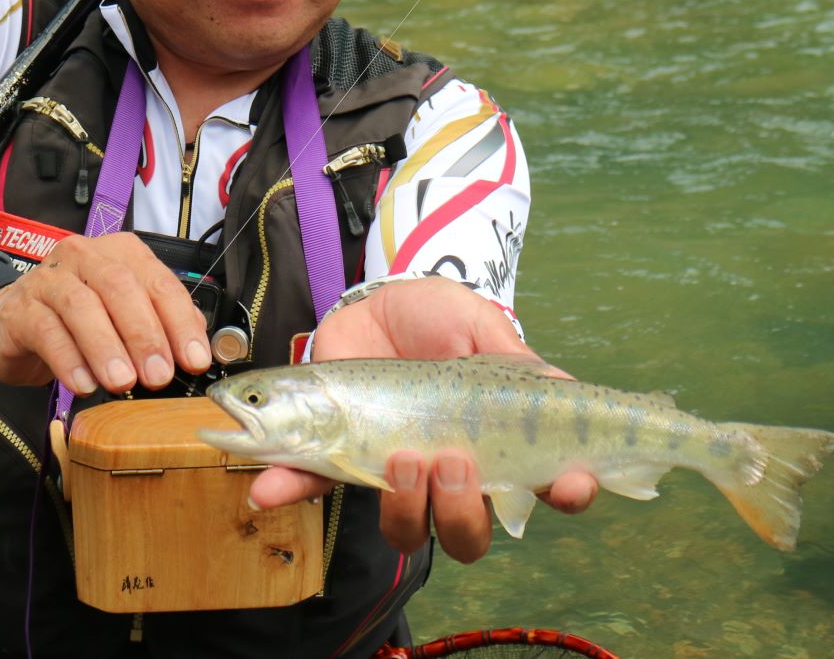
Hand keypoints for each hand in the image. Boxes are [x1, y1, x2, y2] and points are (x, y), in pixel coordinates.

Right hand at [0, 232, 210, 394]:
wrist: (13, 324)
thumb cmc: (76, 320)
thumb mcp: (122, 317)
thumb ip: (159, 325)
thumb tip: (196, 350)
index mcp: (121, 253)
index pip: (158, 282)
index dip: (179, 322)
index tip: (194, 360)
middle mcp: (85, 257)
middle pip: (120, 287)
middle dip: (144, 334)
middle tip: (158, 376)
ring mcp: (48, 278)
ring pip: (81, 306)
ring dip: (107, 347)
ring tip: (122, 382)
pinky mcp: (19, 308)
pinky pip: (46, 331)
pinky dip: (69, 360)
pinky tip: (84, 384)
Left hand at [246, 277, 598, 561]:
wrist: (371, 300)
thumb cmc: (436, 317)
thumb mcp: (478, 325)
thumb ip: (515, 356)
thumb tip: (559, 387)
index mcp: (497, 446)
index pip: (542, 490)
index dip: (562, 498)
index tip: (566, 485)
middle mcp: (450, 475)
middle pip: (469, 533)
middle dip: (465, 513)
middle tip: (453, 462)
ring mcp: (393, 474)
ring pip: (407, 530)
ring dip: (405, 509)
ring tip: (400, 461)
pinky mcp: (337, 459)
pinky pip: (311, 489)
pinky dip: (287, 491)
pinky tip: (267, 489)